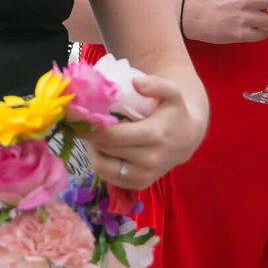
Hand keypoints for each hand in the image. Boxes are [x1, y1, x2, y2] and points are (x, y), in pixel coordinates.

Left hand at [88, 72, 205, 190]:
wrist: (187, 138)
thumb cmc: (174, 112)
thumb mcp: (171, 92)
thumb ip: (155, 84)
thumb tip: (135, 82)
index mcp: (155, 136)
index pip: (112, 136)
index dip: (92, 127)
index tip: (80, 117)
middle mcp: (149, 160)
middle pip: (104, 149)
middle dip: (90, 136)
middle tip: (86, 123)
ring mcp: (144, 176)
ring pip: (101, 166)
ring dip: (93, 150)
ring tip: (95, 135)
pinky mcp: (139, 184)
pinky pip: (108, 176)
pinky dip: (101, 161)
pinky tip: (104, 148)